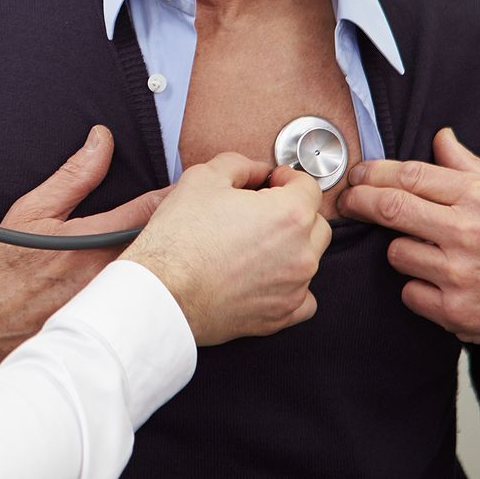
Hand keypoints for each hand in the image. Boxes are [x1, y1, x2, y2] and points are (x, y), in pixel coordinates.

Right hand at [0, 125, 167, 400]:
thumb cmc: (2, 271)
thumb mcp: (31, 212)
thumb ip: (73, 176)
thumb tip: (102, 139)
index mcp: (90, 243)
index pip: (151, 210)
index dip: (173, 195)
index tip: (186, 188)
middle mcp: (108, 278)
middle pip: (163, 246)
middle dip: (172, 228)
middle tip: (181, 217)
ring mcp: (113, 310)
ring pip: (157, 278)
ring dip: (163, 261)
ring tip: (165, 251)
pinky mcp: (112, 334)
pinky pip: (144, 306)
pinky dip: (151, 293)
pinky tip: (146, 288)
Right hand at [122, 156, 329, 345]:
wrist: (163, 292)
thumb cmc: (180, 238)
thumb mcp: (203, 177)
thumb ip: (239, 164)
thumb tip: (256, 171)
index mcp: (289, 215)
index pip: (308, 186)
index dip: (287, 178)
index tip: (272, 182)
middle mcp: (301, 253)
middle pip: (315, 223)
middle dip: (294, 212)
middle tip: (262, 211)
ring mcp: (294, 287)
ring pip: (310, 258)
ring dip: (291, 247)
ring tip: (255, 244)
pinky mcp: (281, 315)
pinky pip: (304, 298)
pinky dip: (291, 286)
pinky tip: (267, 277)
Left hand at [337, 128, 479, 372]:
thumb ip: (469, 165)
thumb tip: (439, 136)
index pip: (408, 175)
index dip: (371, 173)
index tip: (356, 175)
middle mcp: (469, 232)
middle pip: (388, 208)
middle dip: (357, 202)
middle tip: (346, 202)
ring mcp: (461, 274)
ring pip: (395, 253)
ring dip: (401, 251)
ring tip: (429, 252)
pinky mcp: (457, 312)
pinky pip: (410, 293)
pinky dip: (419, 289)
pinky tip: (445, 285)